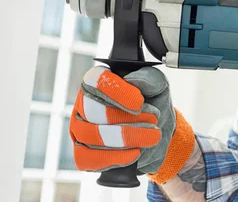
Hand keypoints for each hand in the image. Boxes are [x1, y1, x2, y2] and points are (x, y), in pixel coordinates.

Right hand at [69, 66, 194, 183]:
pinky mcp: (81, 154)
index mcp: (98, 81)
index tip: (139, 103)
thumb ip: (150, 78)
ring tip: (151, 136)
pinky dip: (115, 157)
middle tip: (153, 120)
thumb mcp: (158, 87)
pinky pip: (89, 158)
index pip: (96, 82)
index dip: (117, 93)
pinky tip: (134, 153)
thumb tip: (134, 79)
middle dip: (127, 120)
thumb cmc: (152, 105)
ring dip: (127, 138)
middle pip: (93, 112)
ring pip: (92, 136)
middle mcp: (83, 103)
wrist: (157, 134)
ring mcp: (79, 130)